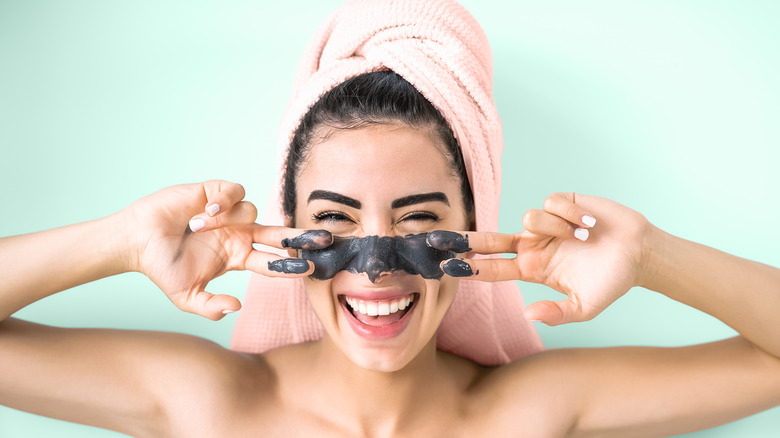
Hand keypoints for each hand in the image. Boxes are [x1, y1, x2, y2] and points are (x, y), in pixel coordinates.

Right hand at [120, 180, 330, 319]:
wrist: (137, 241)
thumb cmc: (162, 268)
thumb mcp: (187, 297)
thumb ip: (211, 307)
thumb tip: (237, 307)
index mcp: (238, 257)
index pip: (273, 262)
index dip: (290, 266)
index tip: (310, 269)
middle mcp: (239, 234)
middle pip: (280, 234)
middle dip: (302, 236)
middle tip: (324, 239)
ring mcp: (230, 214)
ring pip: (252, 212)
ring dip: (227, 221)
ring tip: (197, 226)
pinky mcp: (215, 193)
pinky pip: (235, 193)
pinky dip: (224, 202)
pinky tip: (204, 212)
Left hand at [429, 193, 654, 324]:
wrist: (640, 252)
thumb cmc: (611, 282)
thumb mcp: (584, 307)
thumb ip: (556, 313)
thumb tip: (527, 315)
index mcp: (533, 269)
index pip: (494, 267)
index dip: (470, 267)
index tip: (447, 267)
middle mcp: (533, 244)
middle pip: (490, 238)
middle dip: (464, 238)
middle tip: (435, 238)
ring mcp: (545, 224)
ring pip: (529, 218)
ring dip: (557, 229)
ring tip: (583, 238)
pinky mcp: (561, 203)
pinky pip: (551, 203)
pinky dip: (572, 215)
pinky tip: (589, 223)